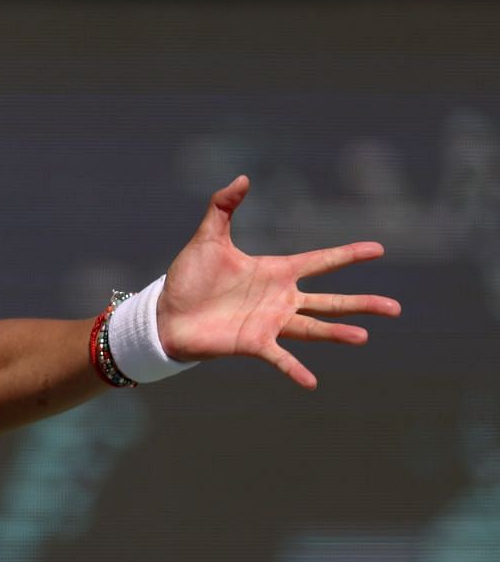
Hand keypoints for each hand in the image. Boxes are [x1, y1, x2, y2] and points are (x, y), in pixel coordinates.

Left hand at [156, 175, 401, 387]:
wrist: (165, 314)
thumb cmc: (188, 278)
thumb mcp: (207, 238)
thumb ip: (223, 207)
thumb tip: (242, 178)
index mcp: (276, 271)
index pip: (321, 261)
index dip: (349, 255)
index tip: (379, 249)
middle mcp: (280, 299)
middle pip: (330, 300)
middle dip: (362, 304)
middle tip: (395, 308)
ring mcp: (270, 323)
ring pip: (313, 329)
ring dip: (338, 333)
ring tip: (363, 337)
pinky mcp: (253, 344)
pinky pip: (279, 358)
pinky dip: (295, 370)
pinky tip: (312, 383)